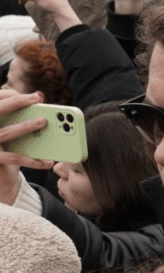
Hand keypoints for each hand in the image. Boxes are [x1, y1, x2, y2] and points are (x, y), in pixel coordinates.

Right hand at [0, 89, 54, 205]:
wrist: (1, 177)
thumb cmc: (9, 148)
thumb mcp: (11, 132)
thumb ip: (18, 119)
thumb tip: (39, 103)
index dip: (10, 95)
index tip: (32, 94)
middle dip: (16, 103)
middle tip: (37, 98)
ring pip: (6, 132)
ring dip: (26, 126)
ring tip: (43, 121)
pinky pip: (15, 158)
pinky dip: (33, 160)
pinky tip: (49, 161)